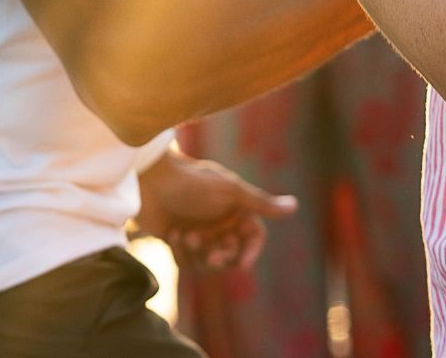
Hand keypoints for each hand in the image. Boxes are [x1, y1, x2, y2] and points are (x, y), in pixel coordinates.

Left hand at [136, 150, 296, 273]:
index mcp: (237, 209)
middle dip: (221, 255)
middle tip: (210, 250)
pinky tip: (172, 233)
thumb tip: (295, 206)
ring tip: (185, 234)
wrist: (150, 180)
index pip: (254, 238)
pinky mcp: (179, 242)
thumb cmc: (193, 181)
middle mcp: (221, 223)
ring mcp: (200, 233)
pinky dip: (180, 251)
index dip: (250, 252)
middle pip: (232, 255)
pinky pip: (186, 262)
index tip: (241, 264)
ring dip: (197, 252)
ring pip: (208, 262)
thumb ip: (261, 203)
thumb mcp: (231, 191)